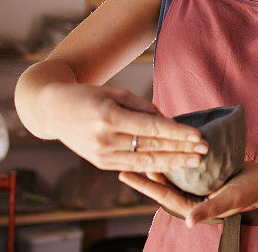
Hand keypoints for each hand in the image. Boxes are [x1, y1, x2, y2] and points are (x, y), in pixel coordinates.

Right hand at [40, 83, 207, 172]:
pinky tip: (172, 165)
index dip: (177, 133)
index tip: (198, 136)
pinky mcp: (100, 163)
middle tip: (205, 150)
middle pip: (151, 146)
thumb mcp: (115, 92)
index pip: (152, 127)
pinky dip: (154, 167)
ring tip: (194, 161)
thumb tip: (167, 120)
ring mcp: (101, 154)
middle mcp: (105, 138)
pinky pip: (132, 166)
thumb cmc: (88, 95)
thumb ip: (143, 107)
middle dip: (181, 149)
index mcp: (109, 116)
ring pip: (144, 161)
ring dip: (172, 162)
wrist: (52, 109)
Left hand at [118, 161, 257, 227]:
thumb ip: (209, 209)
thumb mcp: (229, 199)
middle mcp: (190, 196)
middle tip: (125, 157)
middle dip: (144, 171)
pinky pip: (182, 165)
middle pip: (162, 183)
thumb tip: (188, 221)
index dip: (144, 185)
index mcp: (192, 206)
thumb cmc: (248, 192)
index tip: (125, 174)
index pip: (163, 195)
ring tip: (140, 149)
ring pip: (170, 173)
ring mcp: (195, 184)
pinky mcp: (202, 173)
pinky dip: (172, 155)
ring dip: (156, 161)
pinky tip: (165, 144)